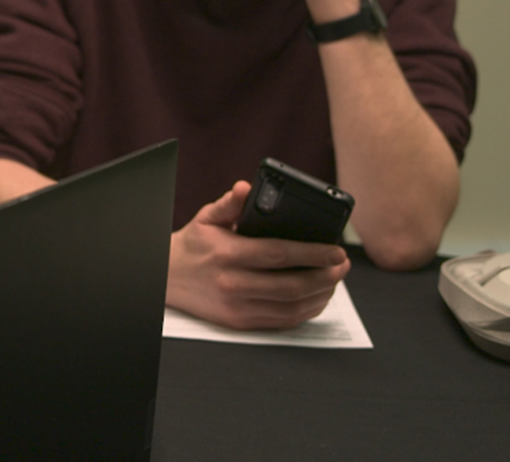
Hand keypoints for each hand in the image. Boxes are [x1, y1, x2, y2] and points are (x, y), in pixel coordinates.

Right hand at [166, 181, 350, 329]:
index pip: (278, 255)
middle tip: (342, 264)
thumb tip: (246, 187)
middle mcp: (232, 284)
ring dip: (321, 294)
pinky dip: (306, 310)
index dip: (312, 253)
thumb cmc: (192, 247)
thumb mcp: (207, 218)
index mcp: (226, 254)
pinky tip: (316, 296)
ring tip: (333, 279)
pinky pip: (283, 321)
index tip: (335, 250)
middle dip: (325, 275)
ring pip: (292, 307)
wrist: (167, 279)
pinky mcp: (241, 322)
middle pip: (291, 285)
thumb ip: (230, 203)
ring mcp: (238, 307)